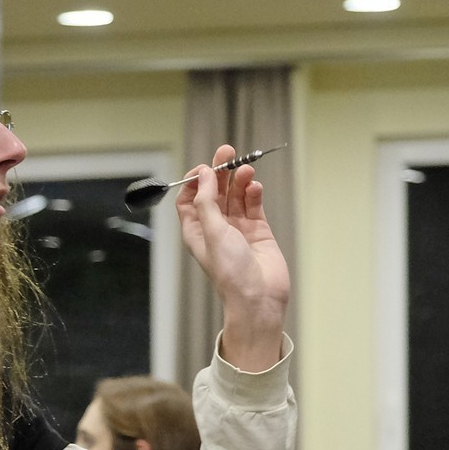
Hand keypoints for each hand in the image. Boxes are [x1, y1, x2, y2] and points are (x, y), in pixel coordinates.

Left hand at [177, 144, 289, 369]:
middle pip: (214, 192)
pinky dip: (254, 193)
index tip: (204, 166)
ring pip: (236, 196)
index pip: (189, 199)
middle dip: (220, 171)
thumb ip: (207, 201)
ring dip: (239, 180)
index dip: (194, 180)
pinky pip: (254, 205)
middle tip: (228, 151)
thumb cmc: (231, 272)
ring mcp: (238, 229)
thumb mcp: (212, 232)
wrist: (259, 297)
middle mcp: (216, 228)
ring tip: (246, 169)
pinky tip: (254, 186)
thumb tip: (202, 174)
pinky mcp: (258, 231)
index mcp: (197, 231)